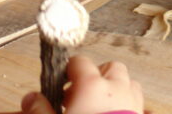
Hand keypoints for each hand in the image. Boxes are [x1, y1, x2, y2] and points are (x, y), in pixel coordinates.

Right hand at [14, 55, 143, 113]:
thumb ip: (40, 110)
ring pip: (128, 82)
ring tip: (99, 106)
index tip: (61, 83)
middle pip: (109, 68)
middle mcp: (116, 87)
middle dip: (96, 77)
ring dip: (115, 88)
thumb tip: (30, 98)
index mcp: (91, 86)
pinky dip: (127, 102)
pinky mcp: (141, 113)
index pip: (79, 62)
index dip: (68, 71)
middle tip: (80, 95)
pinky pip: (137, 100)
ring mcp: (133, 100)